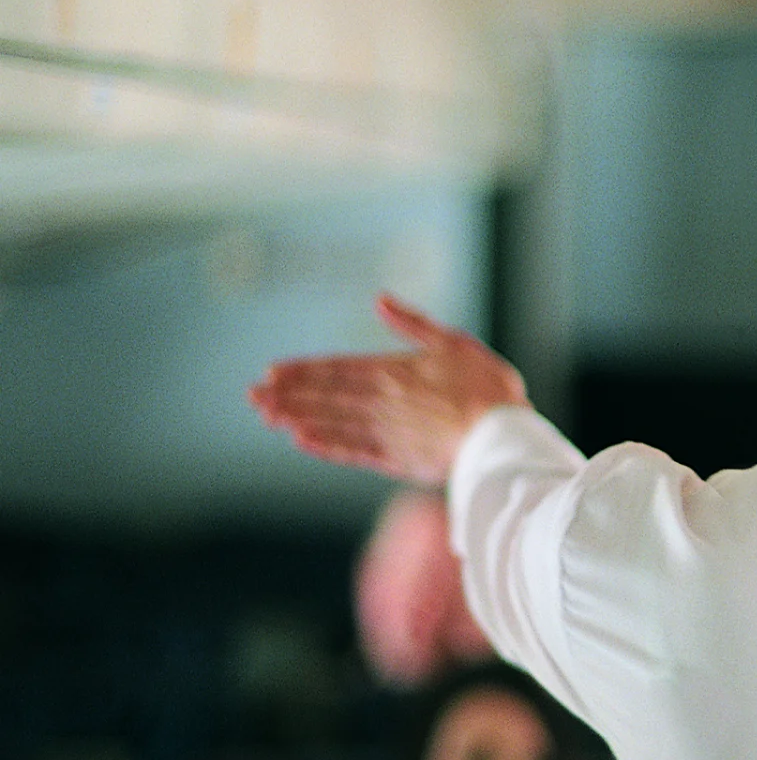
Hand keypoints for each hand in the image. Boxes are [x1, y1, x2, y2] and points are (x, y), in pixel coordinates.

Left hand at [248, 294, 528, 483]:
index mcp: (393, 370)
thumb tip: (379, 300)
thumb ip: (413, 324)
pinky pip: (352, 451)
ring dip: (297, 419)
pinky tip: (303, 443)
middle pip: (325, 396)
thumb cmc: (486, 386)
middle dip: (287, 395)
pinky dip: (325, 447)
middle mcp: (381, 401)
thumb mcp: (454, 341)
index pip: (336, 368)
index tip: (271, 373)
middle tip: (253, 396)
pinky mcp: (397, 459)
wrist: (501, 435)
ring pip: (331, 422)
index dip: (302, 370)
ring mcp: (386, 432)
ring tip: (267, 418)